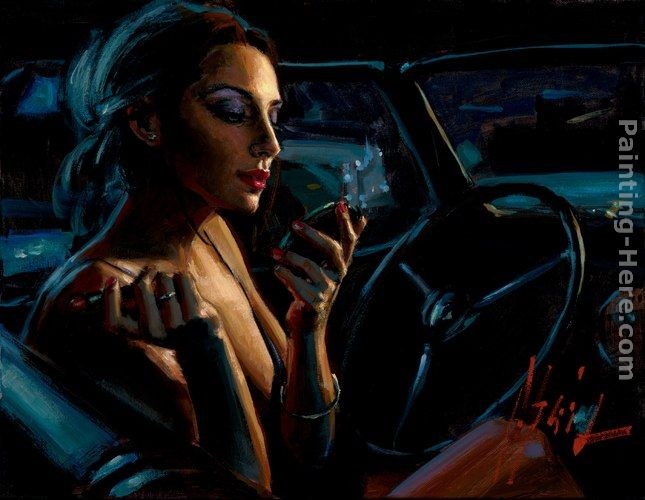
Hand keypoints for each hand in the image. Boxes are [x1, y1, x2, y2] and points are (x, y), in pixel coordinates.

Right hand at [103, 269, 211, 342]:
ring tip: (169, 286)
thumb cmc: (163, 324)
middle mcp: (153, 331)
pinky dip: (180, 278)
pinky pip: (182, 279)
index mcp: (137, 333)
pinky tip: (182, 288)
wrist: (195, 343)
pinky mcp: (193, 313)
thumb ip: (128, 303)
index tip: (112, 281)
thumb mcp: (142, 320)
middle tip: (150, 272)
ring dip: (165, 276)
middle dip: (146, 274)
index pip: (112, 320)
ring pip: (163, 278)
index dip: (108, 298)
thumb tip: (112, 282)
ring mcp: (175, 323)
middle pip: (140, 287)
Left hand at [272, 202, 366, 334]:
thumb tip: (363, 218)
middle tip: (295, 224)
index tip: (341, 204)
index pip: (349, 240)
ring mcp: (327, 290)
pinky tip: (276, 269)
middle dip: (314, 235)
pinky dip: (286, 276)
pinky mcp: (314, 303)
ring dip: (290, 257)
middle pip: (332, 250)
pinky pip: (298, 285)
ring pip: (310, 267)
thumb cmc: (315, 290)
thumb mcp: (328, 268)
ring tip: (274, 252)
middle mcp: (337, 276)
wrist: (307, 325)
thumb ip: (339, 245)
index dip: (346, 223)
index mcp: (340, 265)